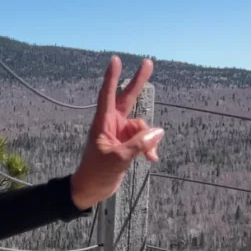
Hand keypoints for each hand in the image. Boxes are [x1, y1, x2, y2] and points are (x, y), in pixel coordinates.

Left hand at [70, 56, 163, 209]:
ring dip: (149, 140)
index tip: (115, 60)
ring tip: (150, 156)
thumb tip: (158, 131)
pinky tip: (151, 159)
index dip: (112, 77)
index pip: (107, 95)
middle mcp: (112, 124)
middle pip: (127, 98)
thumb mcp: (118, 159)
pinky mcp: (127, 143)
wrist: (92, 190)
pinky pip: (144, 139)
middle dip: (138, 82)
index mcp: (102, 123)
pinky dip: (150, 147)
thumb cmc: (97, 173)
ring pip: (142, 126)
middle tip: (148, 61)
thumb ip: (138, 144)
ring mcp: (120, 133)